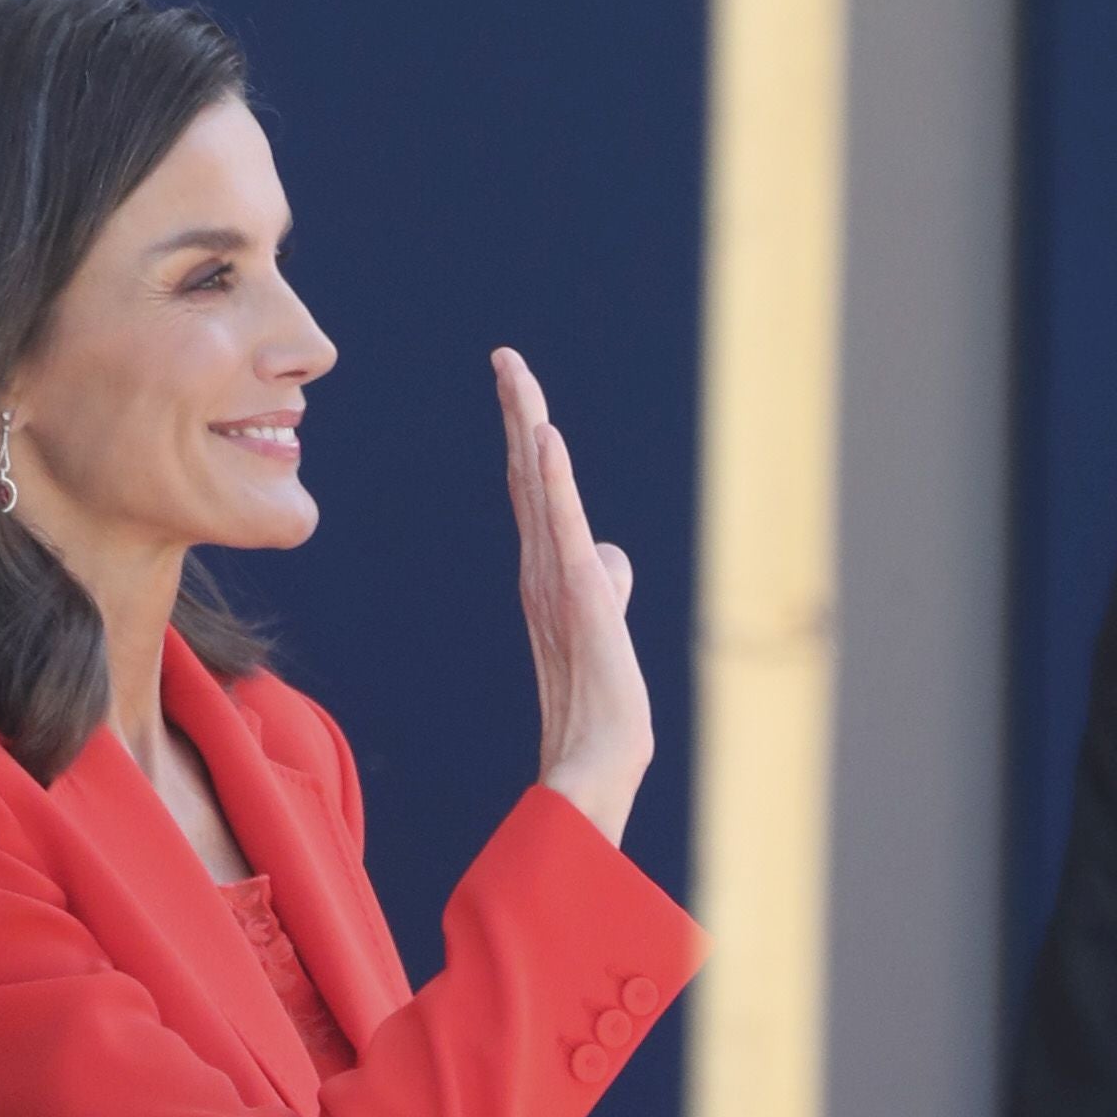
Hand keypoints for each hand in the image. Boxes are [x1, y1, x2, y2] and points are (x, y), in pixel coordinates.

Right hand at [494, 348, 650, 848]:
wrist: (597, 760)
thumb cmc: (602, 705)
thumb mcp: (608, 625)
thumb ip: (605, 581)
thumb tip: (611, 555)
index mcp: (544, 573)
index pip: (535, 492)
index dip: (524, 435)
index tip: (516, 385)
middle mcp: (539, 568)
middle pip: (526, 474)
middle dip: (518, 410)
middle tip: (505, 356)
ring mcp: (553, 577)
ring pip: (538, 486)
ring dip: (526, 423)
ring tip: (515, 372)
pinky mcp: (575, 590)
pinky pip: (562, 523)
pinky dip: (552, 477)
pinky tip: (544, 437)